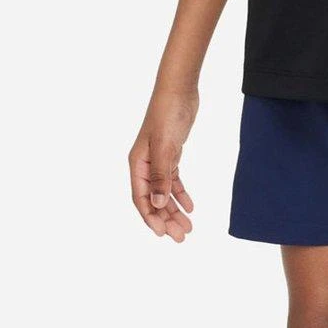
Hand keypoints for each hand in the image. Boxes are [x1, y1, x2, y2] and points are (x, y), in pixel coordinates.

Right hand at [129, 87, 198, 241]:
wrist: (179, 90)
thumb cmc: (167, 115)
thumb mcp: (165, 147)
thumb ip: (161, 176)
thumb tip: (157, 204)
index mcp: (138, 164)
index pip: (141, 199)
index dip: (151, 218)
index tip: (163, 235)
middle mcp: (144, 165)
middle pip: (153, 200)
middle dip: (166, 219)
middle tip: (182, 237)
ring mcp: (157, 161)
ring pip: (164, 192)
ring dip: (174, 210)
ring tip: (188, 227)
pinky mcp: (171, 155)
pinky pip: (173, 180)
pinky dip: (181, 194)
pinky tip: (190, 206)